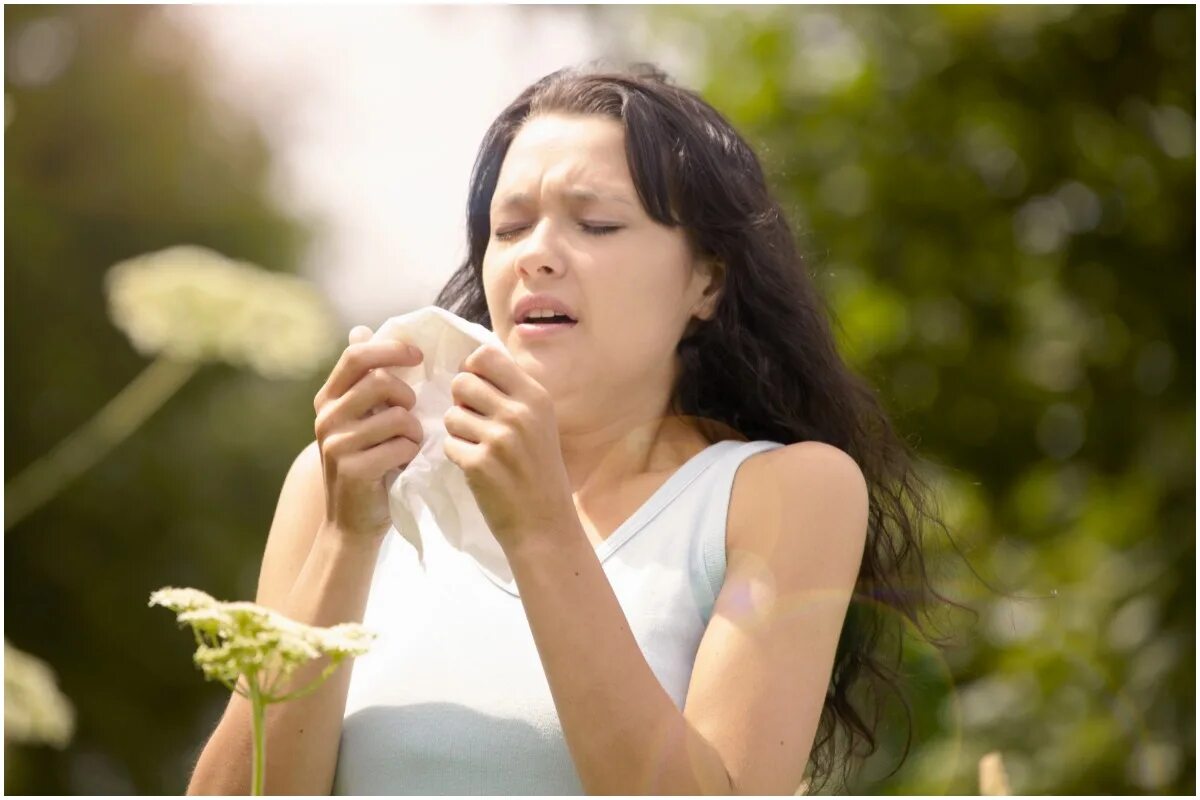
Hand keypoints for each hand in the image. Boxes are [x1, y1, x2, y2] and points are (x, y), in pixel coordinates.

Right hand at [312, 325, 424, 540]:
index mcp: (328, 398)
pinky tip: (403, 464)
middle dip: (409, 396)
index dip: (391, 349)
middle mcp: (327, 417)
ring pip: (399, 416)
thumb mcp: (359, 418)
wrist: (352, 522)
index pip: (357, 355)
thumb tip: (361, 330)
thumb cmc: (366, 463)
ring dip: (415, 431)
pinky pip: (402, 445)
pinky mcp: (353, 468)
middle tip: (412, 415)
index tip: (417, 356)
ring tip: (408, 445)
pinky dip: (412, 453)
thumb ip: (363, 380)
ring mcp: (337, 443)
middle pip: (381, 382)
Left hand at [442, 342, 577, 551]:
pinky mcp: (478, 463)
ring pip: (451, 414)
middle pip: (463, 381)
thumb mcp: (539, 423)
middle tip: (476, 423)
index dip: (473, 370)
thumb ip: (512, 393)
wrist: (545, 524)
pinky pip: (448, 443)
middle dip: (462, 401)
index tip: (478, 391)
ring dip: (458, 431)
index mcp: (536, 396)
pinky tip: (478, 468)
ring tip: (479, 447)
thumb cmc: (540, 471)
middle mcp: (519, 412)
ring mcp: (498, 438)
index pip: (485, 356)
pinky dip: (458, 455)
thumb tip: (470, 367)